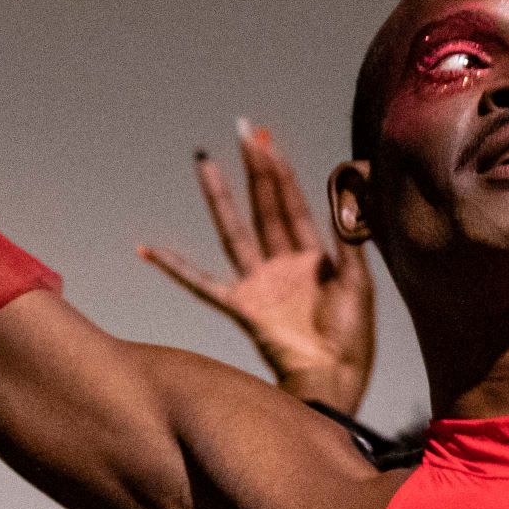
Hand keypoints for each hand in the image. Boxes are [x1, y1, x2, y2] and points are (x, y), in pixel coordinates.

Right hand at [140, 122, 375, 416]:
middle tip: (242, 129)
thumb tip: (351, 179)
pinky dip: (174, 268)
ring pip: (235, 231)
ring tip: (204, 164)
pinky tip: (149, 250)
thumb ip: (349, 231)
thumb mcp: (359, 279)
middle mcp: (283, 264)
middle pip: (264, 206)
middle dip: (255, 168)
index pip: (293, 203)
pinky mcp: (241, 307)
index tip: (266, 138)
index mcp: (314, 256)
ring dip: (220, 197)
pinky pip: (201, 284)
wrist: (333, 379)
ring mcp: (259, 284)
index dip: (280, 171)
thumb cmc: (352, 337)